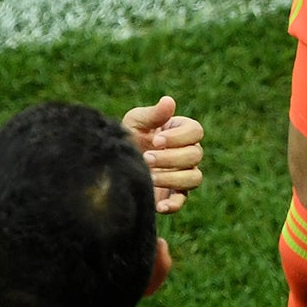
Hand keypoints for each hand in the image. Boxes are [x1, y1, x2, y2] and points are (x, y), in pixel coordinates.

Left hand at [122, 97, 203, 213]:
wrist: (111, 165)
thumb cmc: (127, 137)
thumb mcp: (135, 122)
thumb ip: (153, 114)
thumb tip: (169, 101)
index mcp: (182, 132)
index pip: (196, 131)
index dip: (179, 137)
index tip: (156, 140)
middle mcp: (187, 153)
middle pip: (196, 155)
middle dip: (171, 157)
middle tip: (147, 158)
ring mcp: (182, 175)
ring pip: (194, 177)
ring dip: (172, 178)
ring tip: (150, 177)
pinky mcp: (172, 195)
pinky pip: (182, 201)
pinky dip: (174, 204)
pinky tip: (159, 205)